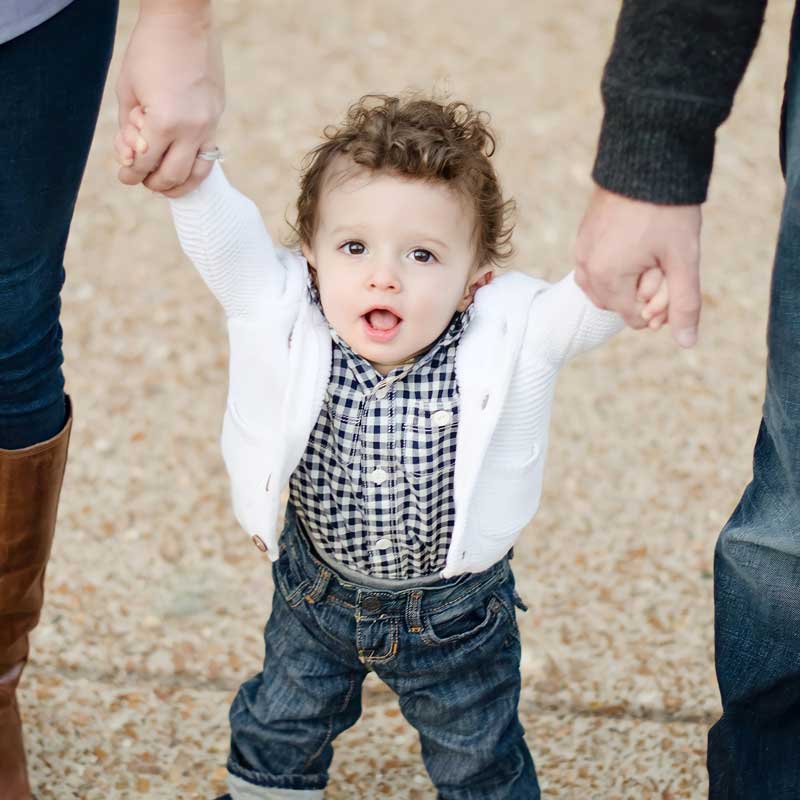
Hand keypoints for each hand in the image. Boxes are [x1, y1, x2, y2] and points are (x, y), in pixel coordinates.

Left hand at [115, 6, 223, 194]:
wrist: (184, 21)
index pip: (145, 163)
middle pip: (174, 175)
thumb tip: (131, 160)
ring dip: (182, 184)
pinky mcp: (217, 116)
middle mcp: (192, 129)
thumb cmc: (148, 51)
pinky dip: (193, 163)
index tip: (123, 177)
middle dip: (155, 183)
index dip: (130, 174)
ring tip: (167, 184)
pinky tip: (181, 161)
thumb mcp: (127, 90)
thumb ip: (128, 130)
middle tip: (143, 181)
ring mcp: (209, 124)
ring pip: (199, 173)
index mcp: (165, 122)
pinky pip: (208, 152)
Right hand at [575, 185, 701, 347]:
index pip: (634, 318)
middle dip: (640, 292)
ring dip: (626, 280)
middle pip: (617, 304)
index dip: (659, 304)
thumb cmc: (667, 212)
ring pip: (604, 287)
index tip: (671, 273)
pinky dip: (614, 265)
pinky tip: (634, 242)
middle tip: (661, 259)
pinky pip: (594, 267)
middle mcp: (585, 268)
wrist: (646, 161)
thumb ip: (684, 304)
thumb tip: (686, 344)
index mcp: (607, 278)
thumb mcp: (683, 260)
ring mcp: (580, 251)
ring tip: (647, 252)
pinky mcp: (582, 236)